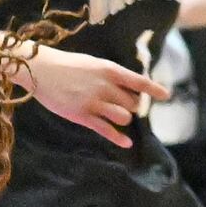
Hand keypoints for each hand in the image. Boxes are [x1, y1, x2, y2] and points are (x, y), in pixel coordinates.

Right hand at [27, 46, 168, 146]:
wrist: (39, 69)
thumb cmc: (67, 65)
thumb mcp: (93, 63)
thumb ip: (111, 75)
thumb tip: (129, 87)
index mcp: (109, 70)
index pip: (139, 81)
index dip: (154, 89)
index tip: (166, 95)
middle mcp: (105, 86)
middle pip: (133, 103)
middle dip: (133, 106)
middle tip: (124, 105)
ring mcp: (94, 102)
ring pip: (124, 117)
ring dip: (124, 118)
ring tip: (115, 115)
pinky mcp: (82, 116)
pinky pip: (106, 130)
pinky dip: (119, 138)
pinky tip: (126, 143)